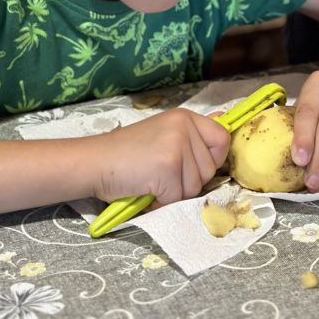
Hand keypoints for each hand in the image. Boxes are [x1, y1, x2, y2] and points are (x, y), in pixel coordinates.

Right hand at [89, 108, 230, 205]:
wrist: (94, 162)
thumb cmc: (126, 153)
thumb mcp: (163, 133)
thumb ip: (192, 134)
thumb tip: (224, 120)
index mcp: (185, 117)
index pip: (222, 138)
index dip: (212, 159)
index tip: (192, 167)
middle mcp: (184, 127)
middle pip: (209, 168)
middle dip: (187, 181)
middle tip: (160, 174)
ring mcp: (177, 146)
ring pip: (195, 186)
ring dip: (174, 193)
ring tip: (151, 180)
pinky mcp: (168, 167)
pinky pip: (177, 198)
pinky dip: (161, 201)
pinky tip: (146, 189)